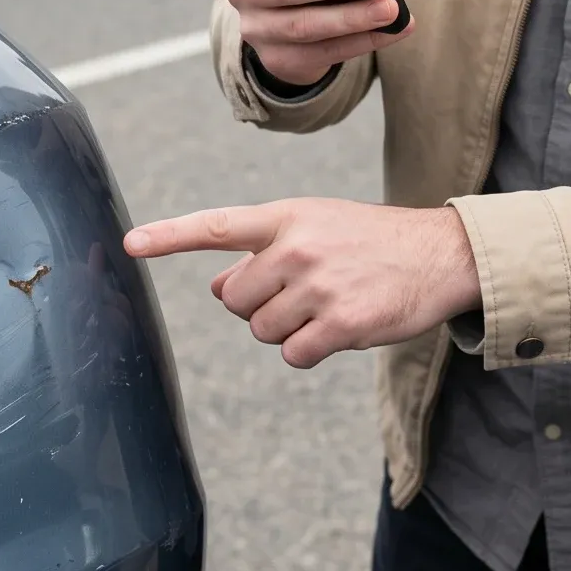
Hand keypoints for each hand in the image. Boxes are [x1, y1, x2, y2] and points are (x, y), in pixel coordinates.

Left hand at [124, 198, 479, 368]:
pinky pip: (295, 354)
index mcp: (287, 217)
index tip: (129, 245)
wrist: (441, 254)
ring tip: (328, 305)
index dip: (169, 236)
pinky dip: (310, 350)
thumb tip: (219, 286)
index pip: (217, 226)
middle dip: (259, 306)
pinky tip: (340, 327)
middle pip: (236, 300)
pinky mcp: (342, 324)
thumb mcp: (316, 227)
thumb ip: (264, 251)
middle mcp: (298, 247)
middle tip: (302, 293)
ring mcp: (319, 286)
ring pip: (263, 331)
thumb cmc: (371, 241)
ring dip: (288, 330)